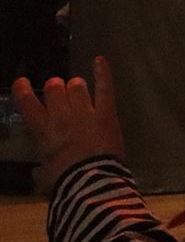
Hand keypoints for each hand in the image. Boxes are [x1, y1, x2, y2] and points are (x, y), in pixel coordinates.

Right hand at [10, 56, 124, 194]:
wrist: (91, 180)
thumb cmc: (63, 181)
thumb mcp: (44, 178)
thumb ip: (41, 170)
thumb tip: (39, 173)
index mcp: (42, 131)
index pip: (28, 105)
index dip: (23, 91)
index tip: (21, 82)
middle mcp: (61, 116)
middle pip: (55, 89)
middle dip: (55, 88)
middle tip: (57, 92)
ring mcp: (85, 111)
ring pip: (77, 86)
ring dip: (75, 86)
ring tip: (75, 89)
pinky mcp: (106, 112)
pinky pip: (104, 88)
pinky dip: (102, 72)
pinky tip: (99, 59)